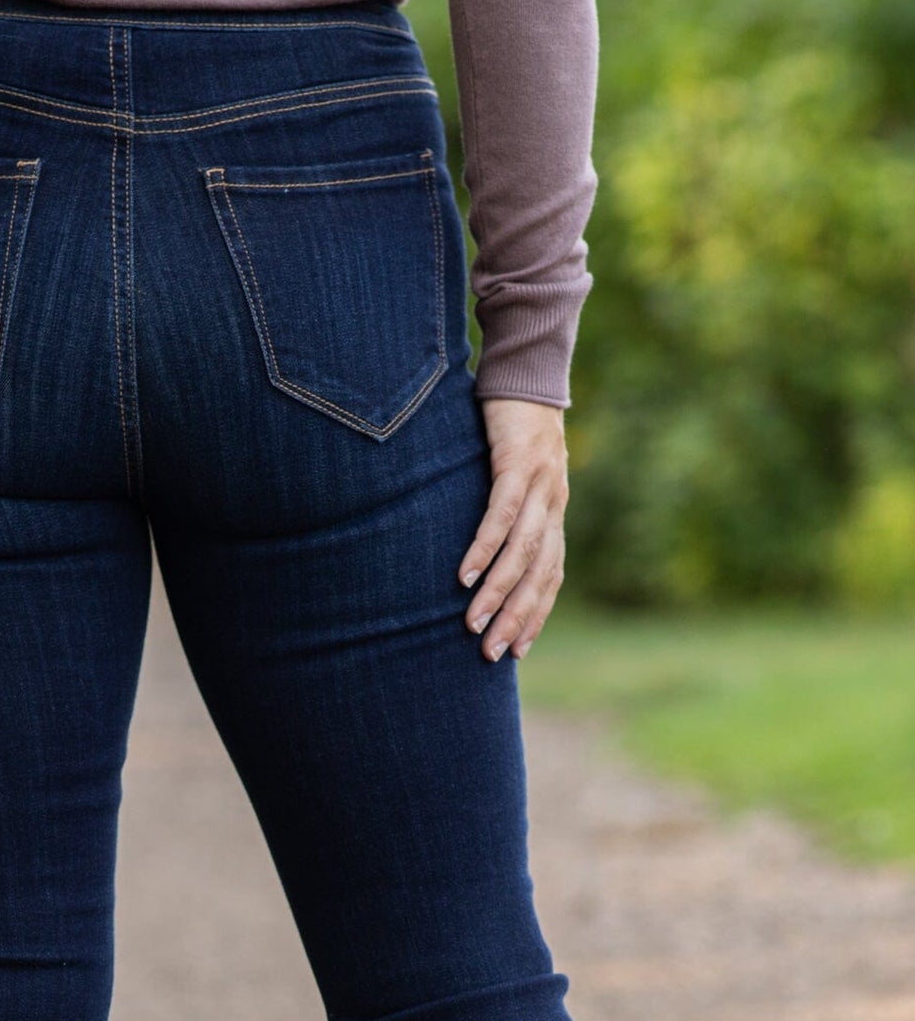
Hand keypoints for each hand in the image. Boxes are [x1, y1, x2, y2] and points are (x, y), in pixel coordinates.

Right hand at [458, 398, 569, 661]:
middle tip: (491, 655)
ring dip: (499, 592)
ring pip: (523, 552)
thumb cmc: (511, 424)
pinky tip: (466, 575)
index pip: (551, 576)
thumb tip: (482, 549)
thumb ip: (507, 510)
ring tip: (473, 623)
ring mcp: (541, 484)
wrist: (526, 366)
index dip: (536, 614)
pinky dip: (485, 548)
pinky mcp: (519, 462)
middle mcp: (555, 503)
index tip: (516, 651)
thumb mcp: (512, 474)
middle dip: (516, 617)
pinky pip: (503, 515)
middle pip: (540, 574)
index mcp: (555, 511)